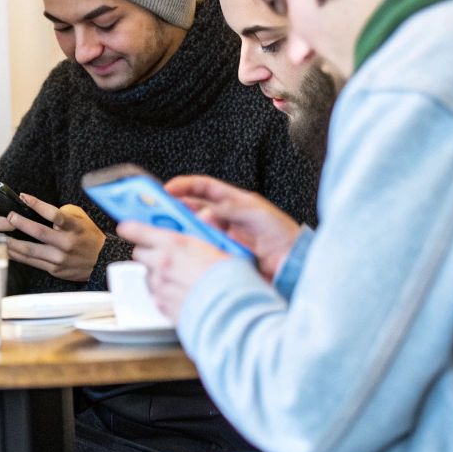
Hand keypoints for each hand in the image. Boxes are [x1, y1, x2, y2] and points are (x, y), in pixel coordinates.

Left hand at [0, 193, 105, 281]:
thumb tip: (41, 210)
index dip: (37, 204)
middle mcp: (66, 243)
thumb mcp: (82, 218)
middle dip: (20, 223)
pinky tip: (6, 249)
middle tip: (8, 216)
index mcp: (74, 228)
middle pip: (39, 232)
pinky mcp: (54, 269)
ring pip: (30, 250)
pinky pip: (31, 262)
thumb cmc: (90, 236)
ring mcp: (59, 259)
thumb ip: (63, 213)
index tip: (24, 196)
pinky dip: (17, 254)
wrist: (102, 262)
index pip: (54, 214)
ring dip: (12, 242)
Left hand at [121, 221, 231, 319]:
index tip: (127, 227)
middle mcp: (162, 264)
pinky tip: (184, 294)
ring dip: (158, 275)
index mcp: (174, 244)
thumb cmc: (232, 280)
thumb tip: (204, 221)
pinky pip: (156, 296)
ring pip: (148, 276)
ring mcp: (160, 287)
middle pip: (140, 253)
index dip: (131, 228)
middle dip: (150, 253)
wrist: (233, 313)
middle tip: (168, 255)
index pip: (139, 230)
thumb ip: (204, 232)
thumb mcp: (220, 246)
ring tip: (182, 279)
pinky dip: (165, 294)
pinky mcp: (162, 306)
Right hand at [167, 175, 300, 279]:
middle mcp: (224, 219)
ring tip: (171, 234)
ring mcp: (221, 238)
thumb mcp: (258, 213)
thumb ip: (232, 209)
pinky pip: (202, 250)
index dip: (183, 186)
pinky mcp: (221, 256)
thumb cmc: (284, 235)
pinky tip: (189, 252)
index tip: (166, 189)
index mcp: (232, 202)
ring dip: (182, 232)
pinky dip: (193, 250)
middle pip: (192, 210)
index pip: (202, 188)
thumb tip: (207, 211)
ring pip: (194, 232)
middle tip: (158, 214)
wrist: (295, 265)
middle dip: (174, 210)